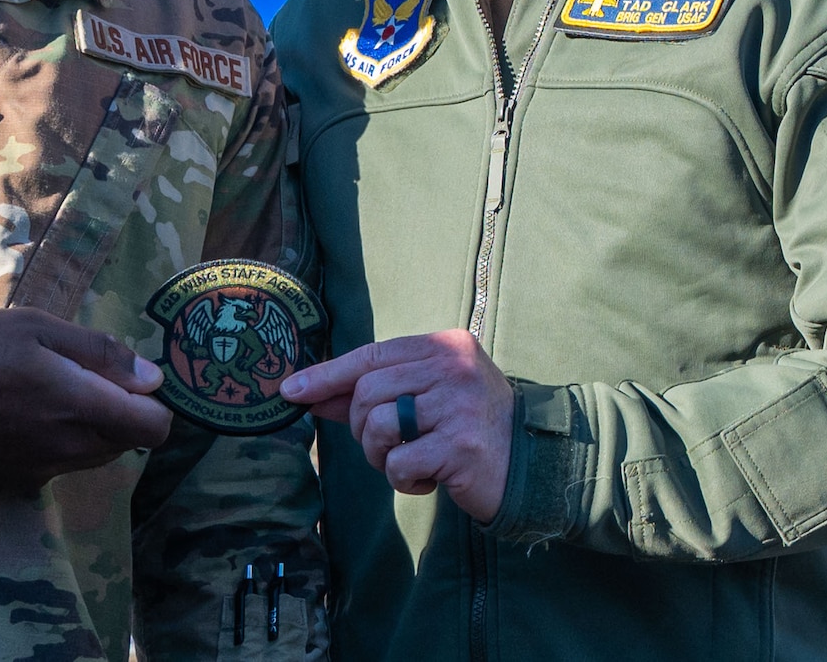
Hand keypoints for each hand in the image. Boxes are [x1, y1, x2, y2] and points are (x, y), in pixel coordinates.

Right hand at [0, 307, 171, 491]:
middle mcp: (67, 450)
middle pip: (128, 442)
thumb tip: (152, 378)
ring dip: (93, 427)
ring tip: (48, 389)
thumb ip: (98, 352)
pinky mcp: (19, 482)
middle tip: (79, 372)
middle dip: (121, 410)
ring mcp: (42, 471)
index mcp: (77, 406)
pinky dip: (61, 440)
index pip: (154, 428)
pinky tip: (22, 412)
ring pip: (97, 455)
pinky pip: (63, 464)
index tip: (128, 375)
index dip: (154, 402)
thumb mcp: (34, 327)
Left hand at [280, 330, 513, 521]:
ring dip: (381, 456)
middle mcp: (453, 367)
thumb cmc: (472, 428)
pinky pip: (399, 463)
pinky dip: (404, 480)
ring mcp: (459, 405)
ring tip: (409, 462)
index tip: (291, 391)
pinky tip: (430, 480)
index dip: (327, 374)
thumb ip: (374, 392)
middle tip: (384, 446)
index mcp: (444, 346)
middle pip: (368, 390)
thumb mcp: (426, 397)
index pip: (371, 354)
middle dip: (361, 427)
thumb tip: (312, 395)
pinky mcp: (461, 447)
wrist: (535, 466)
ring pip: (378, 425)